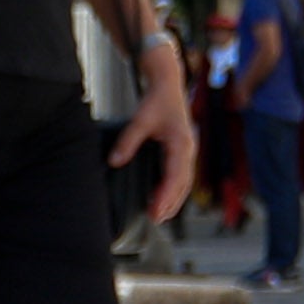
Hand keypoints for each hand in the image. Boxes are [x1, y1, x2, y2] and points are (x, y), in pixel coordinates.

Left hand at [112, 74, 196, 227]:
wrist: (168, 84)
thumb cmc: (157, 100)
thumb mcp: (140, 120)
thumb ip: (127, 141)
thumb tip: (115, 162)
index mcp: (181, 144)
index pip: (175, 177)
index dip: (165, 196)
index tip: (155, 211)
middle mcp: (189, 150)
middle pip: (183, 184)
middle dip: (170, 203)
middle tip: (155, 219)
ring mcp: (188, 151)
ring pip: (184, 181)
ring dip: (174, 199)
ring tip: (160, 214)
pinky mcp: (183, 150)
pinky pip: (182, 174)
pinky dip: (174, 188)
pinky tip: (163, 196)